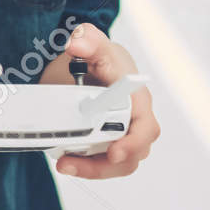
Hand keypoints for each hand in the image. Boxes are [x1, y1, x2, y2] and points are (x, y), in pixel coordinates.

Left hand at [46, 22, 158, 178]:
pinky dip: (87, 165)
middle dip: (105, 164)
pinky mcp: (108, 142)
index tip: (114, 151)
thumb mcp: (93, 44)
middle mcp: (135, 119)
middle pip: (133, 152)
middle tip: (71, 163)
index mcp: (137, 98)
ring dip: (92, 169)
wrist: (88, 64)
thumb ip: (88, 40)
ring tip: (64, 164)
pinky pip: (104, 162)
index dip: (133, 142)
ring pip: (119, 163)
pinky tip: (66, 160)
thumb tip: (78, 42)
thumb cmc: (100, 58)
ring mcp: (123, 133)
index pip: (145, 126)